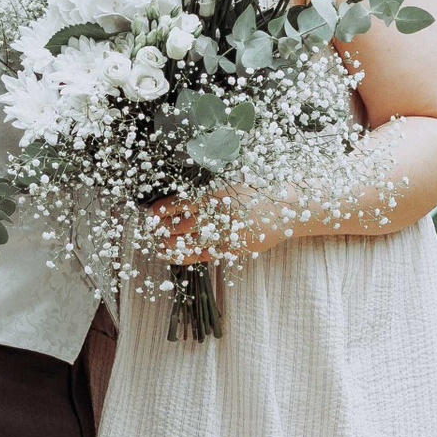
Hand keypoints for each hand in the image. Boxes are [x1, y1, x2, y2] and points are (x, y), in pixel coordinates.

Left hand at [147, 189, 293, 266]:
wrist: (286, 207)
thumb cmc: (257, 190)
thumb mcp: (233, 180)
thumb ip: (210, 190)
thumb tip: (183, 197)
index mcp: (218, 194)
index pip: (183, 203)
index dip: (164, 210)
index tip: (151, 214)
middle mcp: (221, 215)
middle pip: (184, 225)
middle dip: (164, 229)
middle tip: (150, 231)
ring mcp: (228, 234)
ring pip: (193, 243)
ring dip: (173, 245)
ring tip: (159, 246)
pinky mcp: (235, 248)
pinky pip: (207, 254)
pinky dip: (188, 256)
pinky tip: (175, 256)